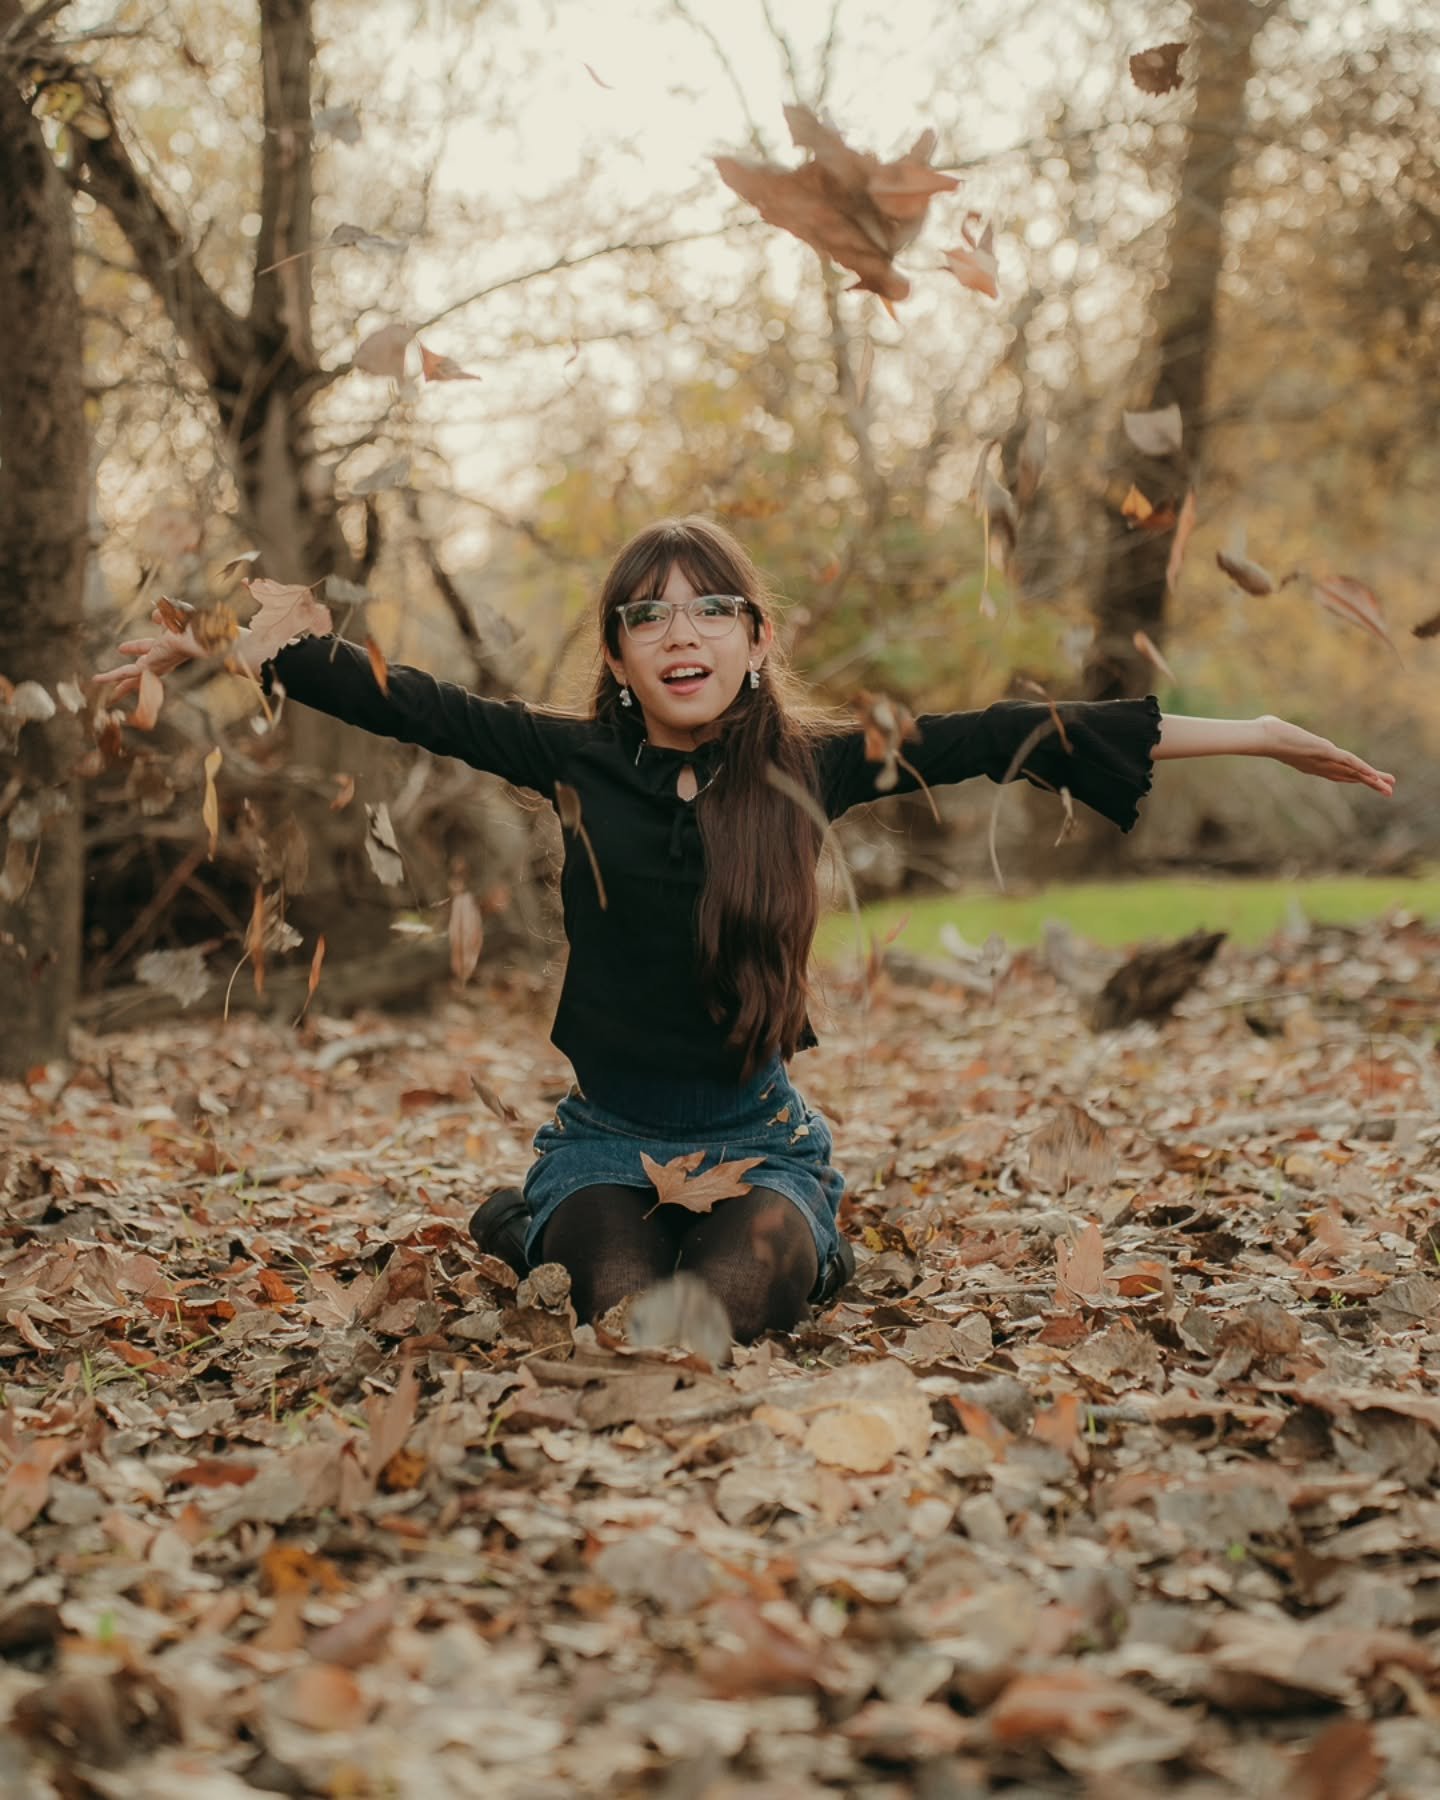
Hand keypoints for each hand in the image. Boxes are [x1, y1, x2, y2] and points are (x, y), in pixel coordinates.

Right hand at [93, 618, 208, 700]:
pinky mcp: (148, 668)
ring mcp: (154, 665)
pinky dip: (111, 677)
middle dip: (127, 676)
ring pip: (131, 677)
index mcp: (166, 646)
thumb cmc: (189, 624)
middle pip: (140, 669)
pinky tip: (97, 680)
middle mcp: (160, 659)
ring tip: (107, 693)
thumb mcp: (171, 617)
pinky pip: (126, 673)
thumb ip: (162, 616)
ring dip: (118, 684)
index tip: (121, 649)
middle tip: (116, 683)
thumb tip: (155, 615)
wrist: (195, 634)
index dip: (134, 648)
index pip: (147, 648)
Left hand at [1259, 716, 1395, 795]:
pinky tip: (1375, 777)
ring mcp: (1323, 760)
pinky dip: (1363, 770)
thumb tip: (1268, 723)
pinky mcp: (1325, 753)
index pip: (1335, 772)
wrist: (1263, 737)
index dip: (1352, 776)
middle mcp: (1318, 765)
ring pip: (1353, 773)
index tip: (1365, 780)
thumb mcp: (1274, 731)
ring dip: (1372, 781)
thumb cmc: (1264, 733)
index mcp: (1309, 762)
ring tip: (1389, 789)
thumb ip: (1276, 729)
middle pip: (1348, 776)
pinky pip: (1349, 763)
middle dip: (1368, 782)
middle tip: (1386, 791)